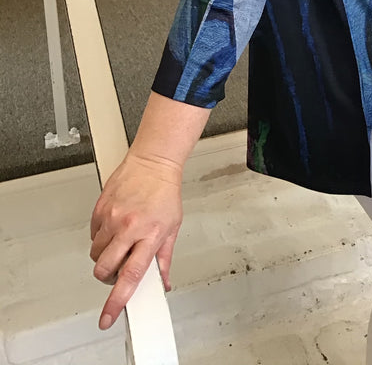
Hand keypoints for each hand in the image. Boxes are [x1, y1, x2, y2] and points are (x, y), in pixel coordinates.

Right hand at [89, 151, 182, 329]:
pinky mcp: (99, 209)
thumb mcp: (172, 227)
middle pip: (104, 269)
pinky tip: (115, 227)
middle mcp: (129, 227)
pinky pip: (92, 236)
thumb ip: (164, 259)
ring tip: (121, 242)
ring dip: (105, 256)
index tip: (108, 316)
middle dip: (108, 276)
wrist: (153, 162)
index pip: (131, 276)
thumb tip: (162, 282)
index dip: (118, 300)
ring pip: (96, 254)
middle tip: (120, 268)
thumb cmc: (165, 192)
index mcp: (149, 234)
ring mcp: (111, 217)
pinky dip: (101, 238)